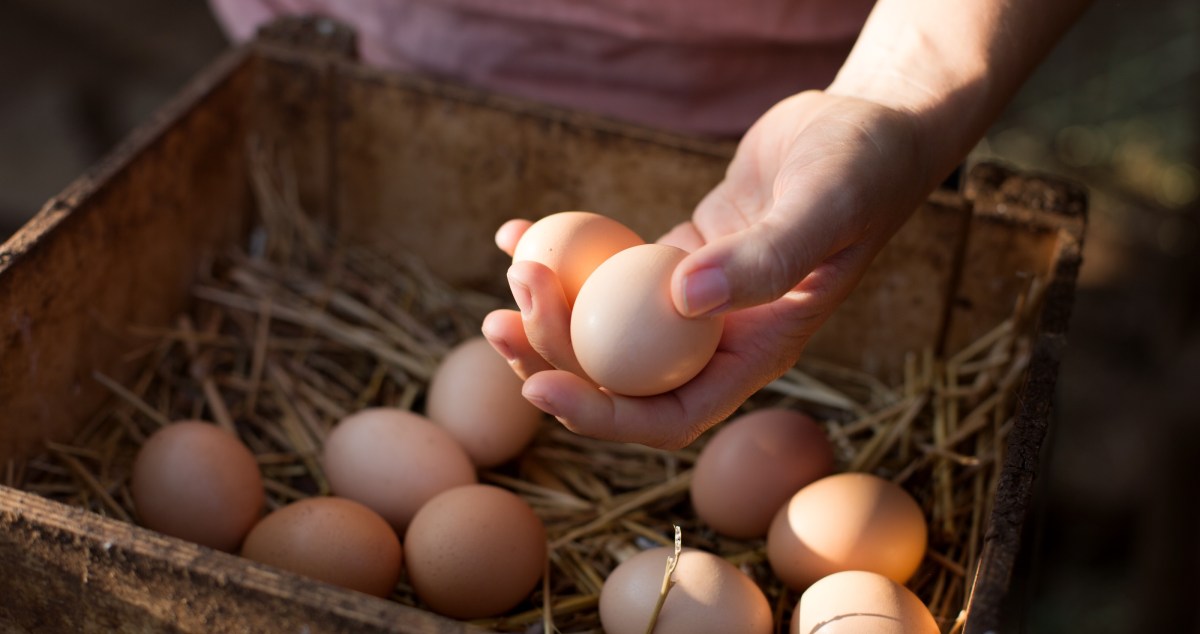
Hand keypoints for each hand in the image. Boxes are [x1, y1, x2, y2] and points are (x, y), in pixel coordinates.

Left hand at [483, 91, 940, 448]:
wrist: (869, 127)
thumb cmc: (862, 168)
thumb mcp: (824, 208)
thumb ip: (766, 259)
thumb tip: (681, 301)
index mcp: (757, 353)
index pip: (669, 416)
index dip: (600, 415)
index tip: (537, 386)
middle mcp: (720, 339)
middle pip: (620, 377)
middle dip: (553, 357)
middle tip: (501, 316)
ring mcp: (694, 301)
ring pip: (607, 328)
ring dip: (550, 312)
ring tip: (512, 270)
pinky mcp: (677, 257)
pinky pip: (609, 271)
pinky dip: (562, 257)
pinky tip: (518, 232)